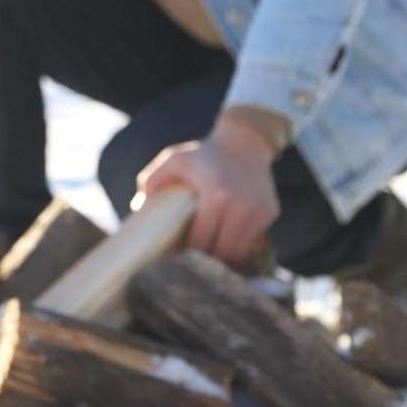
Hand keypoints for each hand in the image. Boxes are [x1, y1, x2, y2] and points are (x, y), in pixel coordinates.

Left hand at [136, 116, 280, 265]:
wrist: (245, 141)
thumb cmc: (204, 154)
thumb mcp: (175, 160)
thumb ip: (152, 181)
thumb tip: (137, 208)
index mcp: (215, 196)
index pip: (199, 242)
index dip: (185, 256)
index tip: (173, 262)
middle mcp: (241, 206)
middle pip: (220, 254)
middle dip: (203, 263)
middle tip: (188, 265)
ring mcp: (258, 211)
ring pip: (238, 254)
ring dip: (221, 259)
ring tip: (204, 260)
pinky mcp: (269, 213)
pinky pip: (250, 242)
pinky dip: (236, 246)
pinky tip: (222, 243)